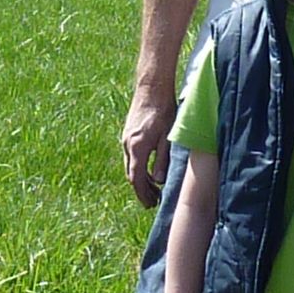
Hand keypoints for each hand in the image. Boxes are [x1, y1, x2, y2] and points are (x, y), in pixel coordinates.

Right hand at [120, 90, 175, 205]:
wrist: (152, 88)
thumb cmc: (164, 110)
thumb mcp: (167, 138)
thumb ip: (162, 160)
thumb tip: (159, 181)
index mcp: (137, 148)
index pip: (136, 179)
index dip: (143, 194)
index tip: (150, 205)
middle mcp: (127, 145)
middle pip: (131, 174)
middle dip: (141, 190)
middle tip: (153, 202)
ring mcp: (126, 138)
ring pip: (130, 165)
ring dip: (140, 179)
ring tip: (153, 189)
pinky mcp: (128, 133)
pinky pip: (130, 156)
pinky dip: (138, 167)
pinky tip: (148, 169)